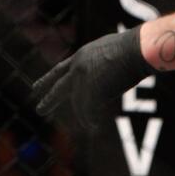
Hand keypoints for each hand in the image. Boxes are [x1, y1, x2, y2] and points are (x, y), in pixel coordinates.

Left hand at [31, 26, 151, 132]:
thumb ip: (101, 62)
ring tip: (87, 126)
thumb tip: (105, 73)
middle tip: (39, 110)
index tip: (37, 86)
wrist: (138, 49)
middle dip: (49, 99)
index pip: (61, 69)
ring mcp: (83, 79)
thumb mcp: (111, 51)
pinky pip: (87, 111)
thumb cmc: (134, 48)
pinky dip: (89, 120)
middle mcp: (78, 66)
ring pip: (78, 103)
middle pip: (59, 87)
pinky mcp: (91, 90)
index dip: (49, 78)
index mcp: (83, 55)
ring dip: (82, 116)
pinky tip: (93, 128)